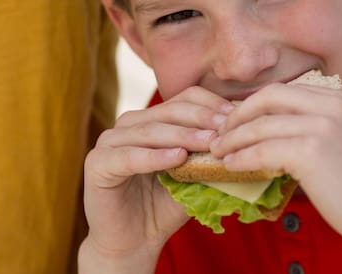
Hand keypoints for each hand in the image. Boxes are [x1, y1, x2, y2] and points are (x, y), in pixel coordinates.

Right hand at [79, 87, 232, 272]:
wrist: (134, 242)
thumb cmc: (164, 207)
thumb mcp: (194, 176)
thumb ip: (210, 155)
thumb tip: (245, 137)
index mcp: (151, 120)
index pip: (183, 99)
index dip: (209, 104)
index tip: (234, 116)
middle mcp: (128, 125)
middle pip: (168, 111)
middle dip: (200, 119)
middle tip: (225, 128)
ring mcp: (109, 142)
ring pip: (150, 131)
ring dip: (182, 135)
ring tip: (208, 142)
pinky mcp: (96, 164)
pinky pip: (129, 156)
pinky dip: (155, 156)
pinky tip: (177, 158)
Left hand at [208, 82, 341, 253]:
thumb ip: (324, 132)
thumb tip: (279, 139)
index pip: (289, 91)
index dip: (258, 105)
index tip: (240, 121)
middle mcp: (336, 104)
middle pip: (271, 96)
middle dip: (240, 113)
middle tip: (222, 132)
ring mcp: (325, 125)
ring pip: (262, 123)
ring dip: (233, 138)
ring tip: (217, 150)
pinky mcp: (313, 151)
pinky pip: (263, 149)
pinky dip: (241, 157)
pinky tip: (230, 166)